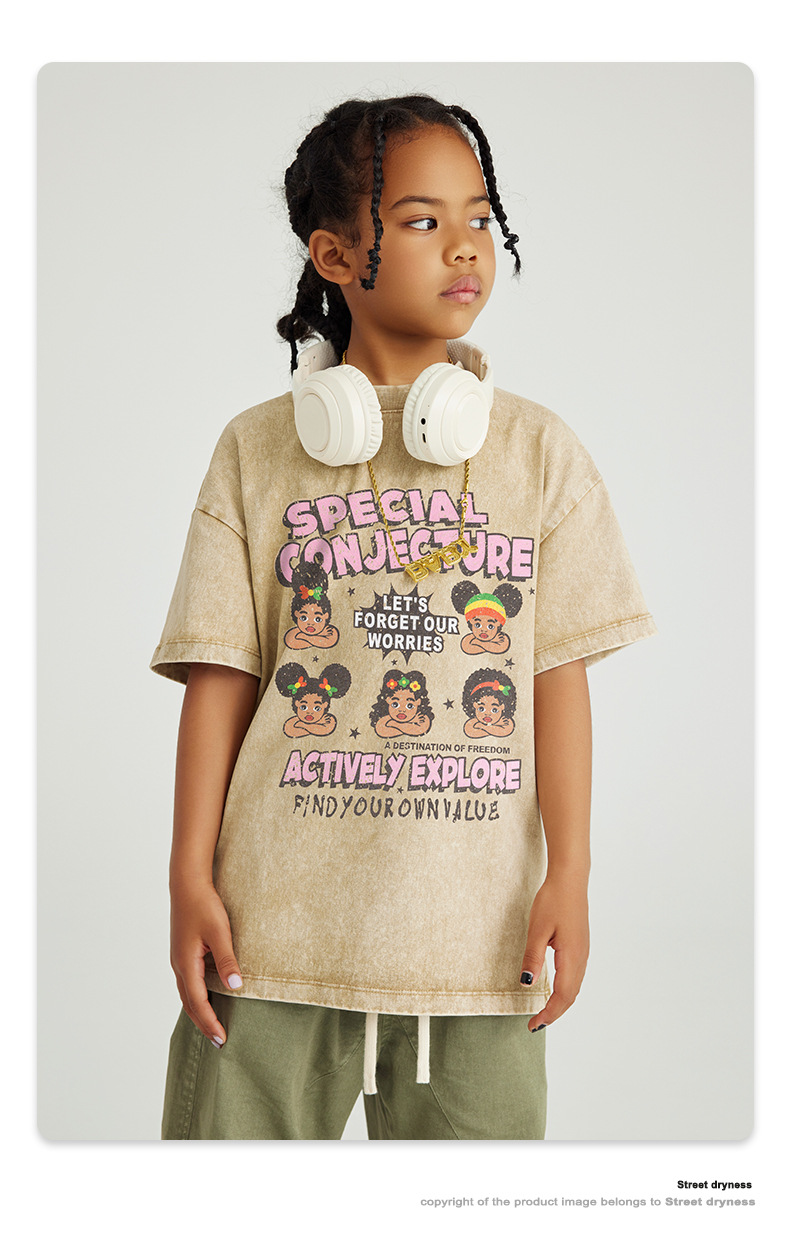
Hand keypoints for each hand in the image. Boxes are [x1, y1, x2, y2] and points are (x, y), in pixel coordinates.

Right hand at [170, 881, 242, 1046]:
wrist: (187, 883)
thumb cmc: (204, 906)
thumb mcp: (220, 933)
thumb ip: (228, 960)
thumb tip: (236, 988)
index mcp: (187, 964)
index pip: (199, 1003)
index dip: (210, 1022)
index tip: (222, 1039)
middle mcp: (179, 965)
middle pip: (189, 1003)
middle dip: (203, 1023)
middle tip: (218, 1041)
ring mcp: (179, 959)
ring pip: (186, 994)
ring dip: (198, 1011)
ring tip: (212, 1025)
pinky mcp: (182, 952)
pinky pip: (188, 982)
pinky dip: (196, 996)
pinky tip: (207, 996)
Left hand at [520, 873, 589, 1030]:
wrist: (570, 879)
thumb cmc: (553, 900)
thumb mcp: (537, 930)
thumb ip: (533, 958)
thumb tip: (527, 983)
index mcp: (572, 956)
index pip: (562, 995)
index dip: (549, 1014)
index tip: (533, 1024)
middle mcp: (581, 958)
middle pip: (571, 996)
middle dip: (554, 1013)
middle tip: (536, 1023)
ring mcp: (583, 952)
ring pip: (575, 987)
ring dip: (561, 1002)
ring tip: (544, 1011)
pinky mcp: (580, 946)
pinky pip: (575, 976)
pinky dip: (566, 990)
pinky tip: (555, 990)